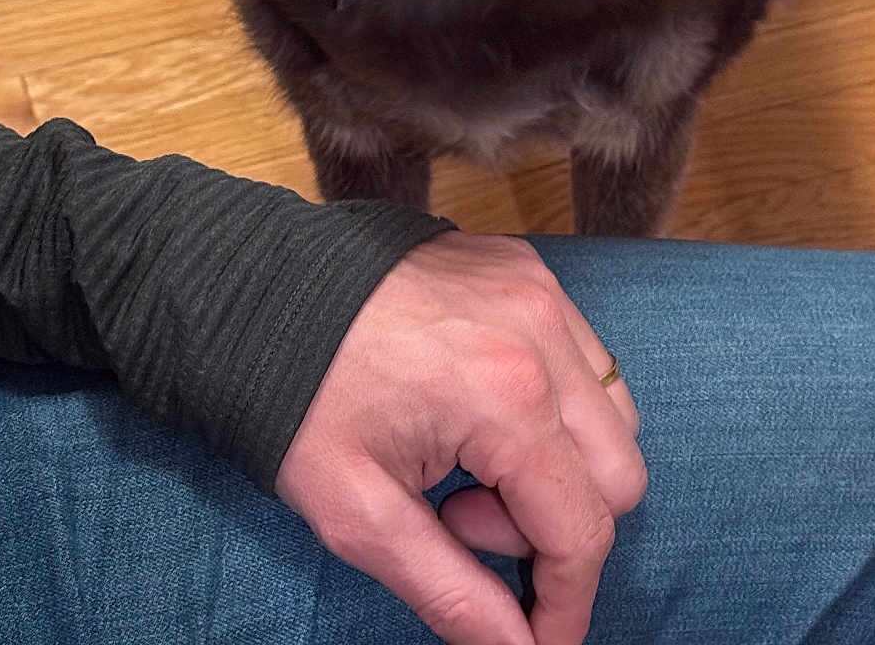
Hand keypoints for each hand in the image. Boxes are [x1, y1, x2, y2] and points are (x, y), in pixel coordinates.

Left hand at [275, 232, 645, 644]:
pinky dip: (553, 404)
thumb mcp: (358, 515)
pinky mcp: (528, 268)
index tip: (537, 640)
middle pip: (618, 475)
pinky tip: (474, 412)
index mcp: (507, 396)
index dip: (566, 605)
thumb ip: (451, 591)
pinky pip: (584, 357)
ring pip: (614, 415)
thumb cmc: (299, 397)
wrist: (256, 288)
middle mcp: (544, 334)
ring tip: (464, 464)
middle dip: (554, 527)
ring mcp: (541, 292)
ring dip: (559, 465)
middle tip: (460, 518)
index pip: (584, 530)